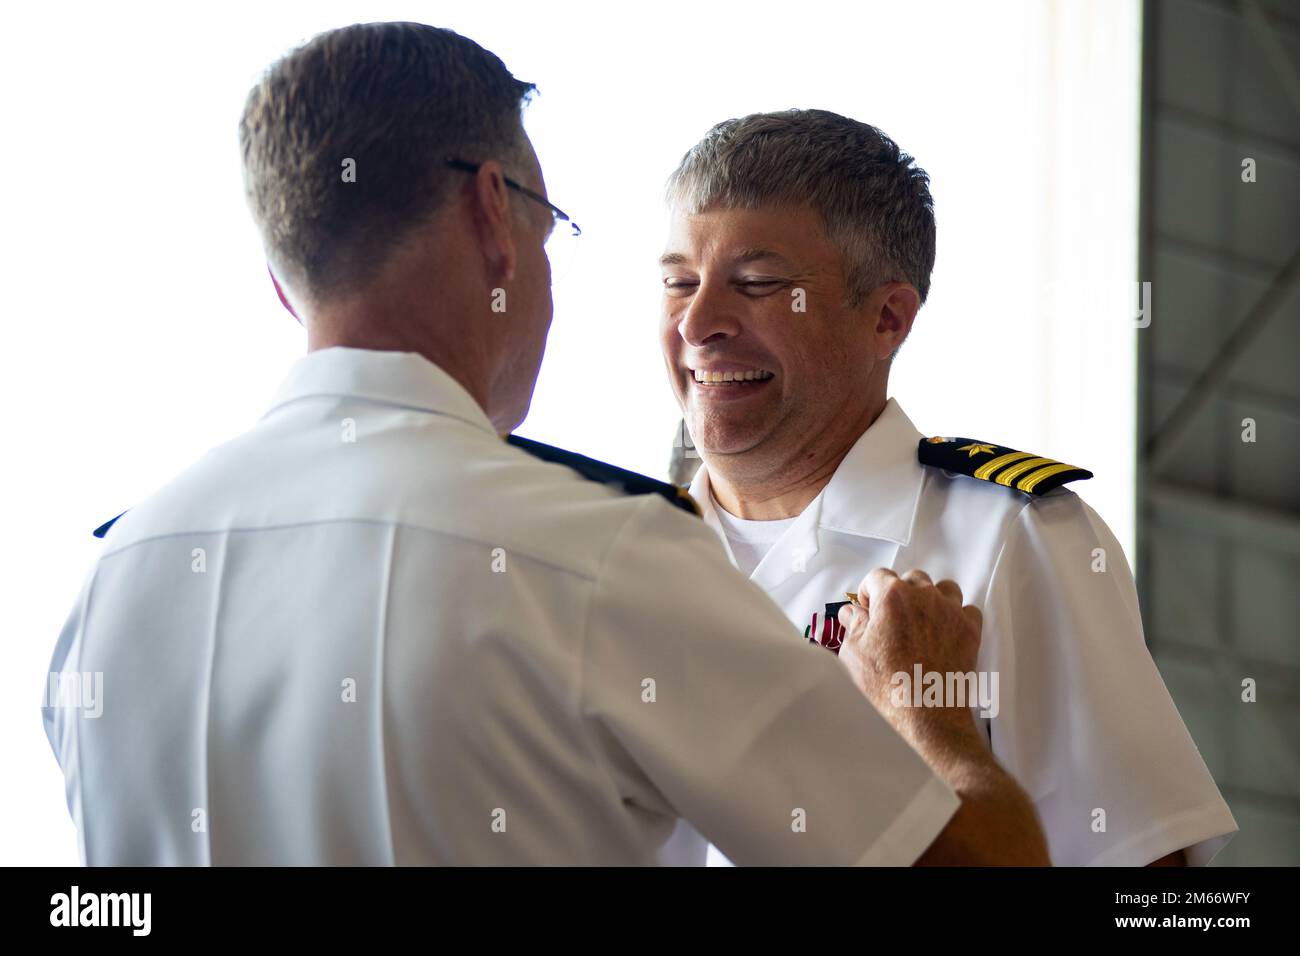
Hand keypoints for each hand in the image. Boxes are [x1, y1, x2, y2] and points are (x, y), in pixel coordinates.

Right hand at [836, 568, 984, 750]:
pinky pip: (967, 609)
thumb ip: (852, 624)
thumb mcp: (854, 653)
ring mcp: (950, 612)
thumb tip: (851, 613)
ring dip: (931, 598)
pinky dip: (957, 615)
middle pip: (911, 578)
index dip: (868, 591)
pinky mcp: (969, 630)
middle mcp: (924, 597)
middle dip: (899, 592)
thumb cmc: (889, 685)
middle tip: (891, 617)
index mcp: (891, 596)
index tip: (867, 607)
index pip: (877, 575)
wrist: (926, 714)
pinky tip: (945, 630)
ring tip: (920, 619)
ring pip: (943, 588)